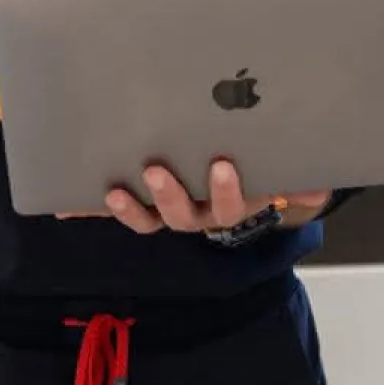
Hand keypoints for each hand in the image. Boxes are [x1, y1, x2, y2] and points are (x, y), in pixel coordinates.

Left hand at [64, 158, 329, 234]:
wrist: (243, 185)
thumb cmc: (262, 170)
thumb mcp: (283, 174)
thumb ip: (300, 182)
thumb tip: (317, 186)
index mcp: (232, 203)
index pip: (231, 204)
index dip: (226, 190)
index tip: (222, 165)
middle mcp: (199, 214)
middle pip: (185, 215)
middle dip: (170, 194)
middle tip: (157, 171)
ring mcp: (168, 212)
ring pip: (149, 219)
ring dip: (131, 208)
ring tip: (116, 190)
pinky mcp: (141, 207)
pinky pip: (118, 211)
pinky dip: (89, 210)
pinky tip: (66, 205)